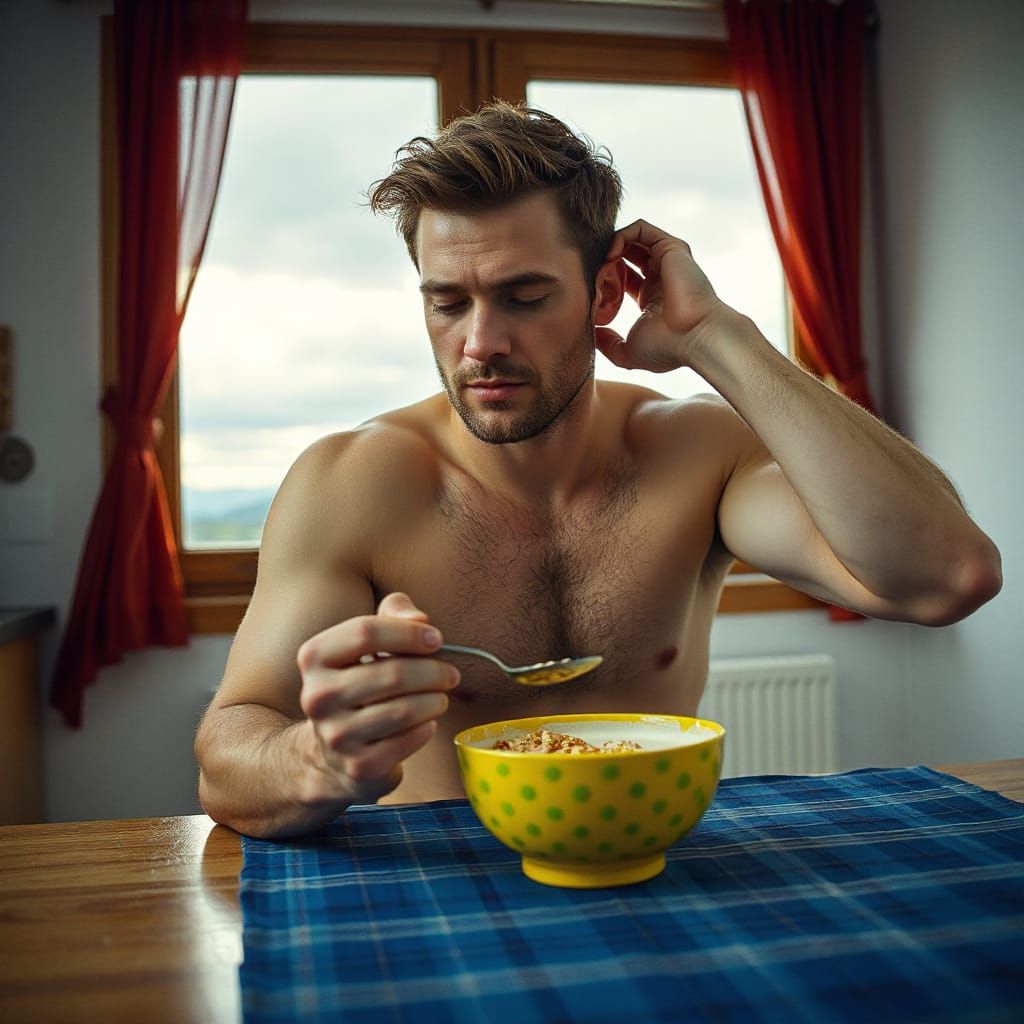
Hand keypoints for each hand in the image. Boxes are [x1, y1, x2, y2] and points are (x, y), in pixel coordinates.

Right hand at [296, 592, 458, 804]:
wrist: (335, 750)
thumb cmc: (362, 682)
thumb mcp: (369, 641)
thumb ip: (395, 614)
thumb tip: (421, 620)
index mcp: (315, 657)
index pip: (366, 631)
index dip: (409, 632)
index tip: (436, 639)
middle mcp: (317, 696)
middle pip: (393, 673)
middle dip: (433, 671)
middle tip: (450, 674)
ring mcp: (335, 735)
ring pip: (404, 710)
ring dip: (435, 700)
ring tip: (441, 696)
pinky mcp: (359, 765)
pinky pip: (409, 740)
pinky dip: (427, 727)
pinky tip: (426, 722)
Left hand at [596, 219, 726, 372]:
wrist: (696, 336)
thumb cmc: (667, 348)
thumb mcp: (628, 353)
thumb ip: (608, 345)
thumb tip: (592, 335)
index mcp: (650, 298)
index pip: (622, 278)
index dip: (602, 282)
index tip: (593, 296)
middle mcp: (659, 277)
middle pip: (624, 257)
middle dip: (604, 264)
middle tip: (594, 279)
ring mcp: (666, 260)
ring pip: (630, 241)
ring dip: (610, 249)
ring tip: (601, 266)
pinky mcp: (670, 247)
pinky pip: (640, 229)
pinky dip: (620, 236)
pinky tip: (610, 255)